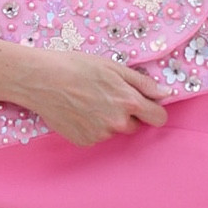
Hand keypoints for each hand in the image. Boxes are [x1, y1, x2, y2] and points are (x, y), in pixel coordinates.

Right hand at [13, 51, 169, 147]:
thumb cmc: (76, 67)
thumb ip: (143, 84)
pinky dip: (91, 127)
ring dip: (108, 121)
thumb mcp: (113, 67)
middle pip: (135, 126)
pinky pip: (96, 137)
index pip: (158, 118)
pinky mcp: (84, 141)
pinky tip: (78, 111)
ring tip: (89, 102)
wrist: (41, 80)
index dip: (153, 110)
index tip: (146, 105)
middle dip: (127, 115)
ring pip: (114, 131)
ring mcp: (100, 134)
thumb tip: (165, 94)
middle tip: (108, 97)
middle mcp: (117, 122)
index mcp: (129, 102)